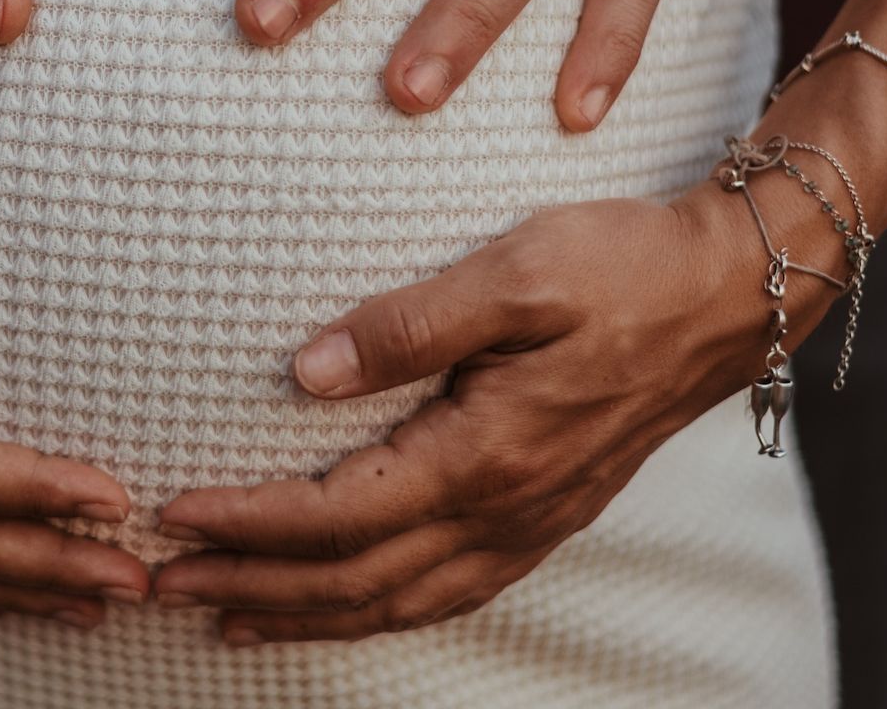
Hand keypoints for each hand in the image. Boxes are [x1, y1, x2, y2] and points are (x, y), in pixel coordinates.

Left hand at [151, 186, 835, 643]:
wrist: (727, 295)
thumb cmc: (621, 269)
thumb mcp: (515, 273)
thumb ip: (409, 324)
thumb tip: (306, 372)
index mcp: (484, 455)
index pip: (335, 513)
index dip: (246, 523)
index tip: (171, 512)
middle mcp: (503, 511)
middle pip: (352, 579)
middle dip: (249, 588)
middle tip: (159, 584)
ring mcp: (527, 525)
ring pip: (396, 601)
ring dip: (303, 615)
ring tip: (225, 618)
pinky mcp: (543, 518)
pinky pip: (444, 593)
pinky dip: (375, 610)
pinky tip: (342, 606)